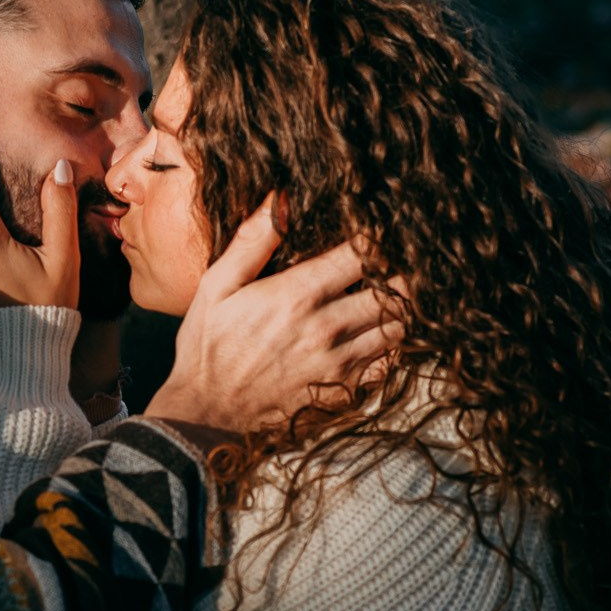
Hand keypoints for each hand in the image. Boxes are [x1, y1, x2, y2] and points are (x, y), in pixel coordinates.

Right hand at [144, 195, 397, 445]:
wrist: (206, 412)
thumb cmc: (207, 346)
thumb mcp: (217, 285)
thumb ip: (252, 241)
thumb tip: (280, 198)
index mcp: (298, 294)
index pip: (362, 254)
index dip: (379, 238)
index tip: (381, 229)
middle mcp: (327, 327)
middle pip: (393, 289)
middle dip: (402, 270)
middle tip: (403, 260)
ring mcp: (340, 363)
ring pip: (399, 325)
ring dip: (404, 307)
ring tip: (400, 292)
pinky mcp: (345, 391)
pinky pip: (391, 364)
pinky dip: (397, 346)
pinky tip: (386, 333)